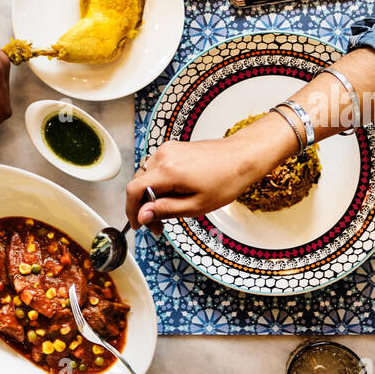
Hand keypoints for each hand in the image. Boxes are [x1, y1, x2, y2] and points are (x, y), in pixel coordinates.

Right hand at [126, 118, 294, 232]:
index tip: (139, 225)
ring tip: (171, 209)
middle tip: (159, 225)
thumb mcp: (196, 206)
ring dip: (152, 195)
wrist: (243, 157)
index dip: (131, 211)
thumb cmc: (226, 181)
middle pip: (138, 183)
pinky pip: (157, 168)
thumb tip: (142, 216)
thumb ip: (165, 210)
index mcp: (167, 171)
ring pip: (146, 176)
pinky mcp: (174, 148)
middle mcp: (163, 156)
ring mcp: (168, 149)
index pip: (133, 190)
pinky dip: (159, 183)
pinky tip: (176, 194)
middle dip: (144, 206)